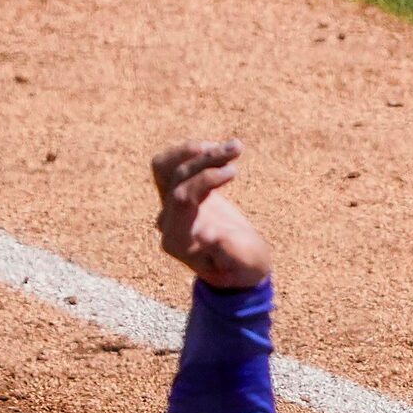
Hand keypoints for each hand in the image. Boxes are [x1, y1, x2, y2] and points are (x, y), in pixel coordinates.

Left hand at [152, 139, 273, 289]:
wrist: (242, 266)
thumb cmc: (245, 267)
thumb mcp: (244, 265)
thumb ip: (228, 252)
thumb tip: (210, 234)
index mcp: (178, 241)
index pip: (182, 197)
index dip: (205, 179)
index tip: (234, 170)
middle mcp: (167, 222)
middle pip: (176, 178)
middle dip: (206, 159)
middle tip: (237, 148)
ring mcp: (168, 207)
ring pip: (168, 167)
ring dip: (196, 151)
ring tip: (230, 146)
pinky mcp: (177, 194)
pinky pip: (170, 165)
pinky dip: (190, 153)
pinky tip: (217, 149)